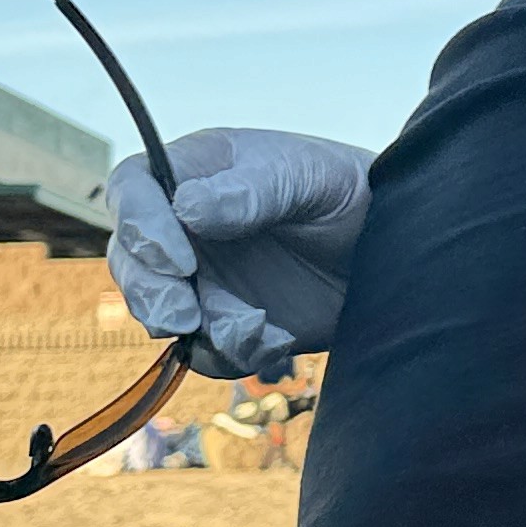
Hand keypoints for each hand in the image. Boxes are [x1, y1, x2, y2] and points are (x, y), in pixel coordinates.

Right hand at [108, 127, 374, 379]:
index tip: (178, 260)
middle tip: (185, 316)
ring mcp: (203, 278)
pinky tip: (276, 340)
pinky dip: (233, 353)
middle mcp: (185, 227)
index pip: (133, 190)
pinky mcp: (226, 322)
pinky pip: (204, 351)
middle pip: (132, 260)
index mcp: (195, 172)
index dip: (141, 227)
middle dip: (152, 294)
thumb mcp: (308, 176)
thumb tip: (187, 208)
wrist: (394, 244)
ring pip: (161, 312)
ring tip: (255, 326)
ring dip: (200, 330)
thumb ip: (252, 190)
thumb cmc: (348, 189)